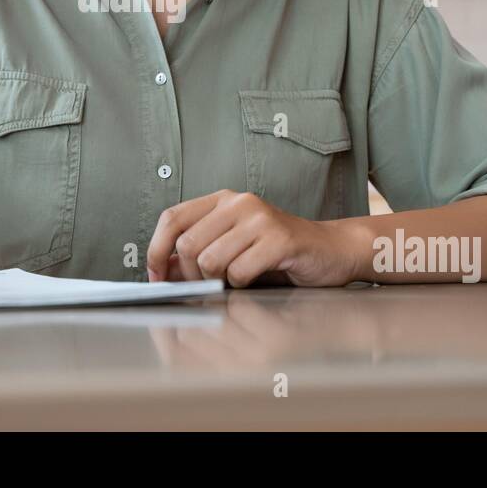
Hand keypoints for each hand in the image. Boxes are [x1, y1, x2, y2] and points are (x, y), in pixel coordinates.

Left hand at [145, 190, 358, 287]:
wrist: (330, 250)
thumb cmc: (277, 252)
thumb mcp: (232, 245)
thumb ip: (197, 252)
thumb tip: (160, 271)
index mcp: (222, 200)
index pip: (172, 218)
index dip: (156, 249)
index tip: (156, 277)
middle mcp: (239, 202)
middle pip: (187, 244)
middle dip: (188, 275)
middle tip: (203, 287)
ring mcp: (259, 218)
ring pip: (209, 259)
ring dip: (215, 282)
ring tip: (232, 283)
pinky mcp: (278, 238)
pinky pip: (239, 271)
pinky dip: (240, 285)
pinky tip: (253, 280)